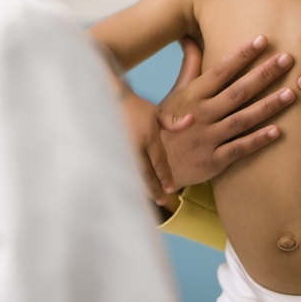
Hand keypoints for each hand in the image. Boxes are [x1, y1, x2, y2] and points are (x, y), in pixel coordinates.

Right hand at [120, 88, 190, 205]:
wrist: (108, 100)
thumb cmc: (136, 107)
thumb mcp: (156, 112)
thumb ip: (174, 121)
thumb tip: (192, 120)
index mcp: (148, 137)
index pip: (159, 162)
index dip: (166, 177)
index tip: (172, 189)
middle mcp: (135, 146)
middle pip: (146, 173)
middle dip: (155, 188)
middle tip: (163, 201)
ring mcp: (121, 150)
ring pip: (134, 175)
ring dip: (142, 188)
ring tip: (151, 198)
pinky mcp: (110, 153)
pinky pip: (121, 171)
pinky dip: (128, 182)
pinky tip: (132, 191)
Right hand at [158, 35, 295, 187]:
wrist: (154, 165)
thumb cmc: (167, 124)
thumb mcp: (175, 94)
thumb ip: (189, 66)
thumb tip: (189, 37)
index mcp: (193, 95)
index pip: (221, 70)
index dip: (242, 54)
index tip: (262, 39)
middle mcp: (202, 114)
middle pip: (238, 91)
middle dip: (264, 74)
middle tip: (287, 59)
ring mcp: (208, 137)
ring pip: (243, 119)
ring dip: (268, 106)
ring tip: (291, 93)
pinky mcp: (213, 160)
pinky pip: (240, 148)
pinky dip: (258, 140)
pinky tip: (278, 130)